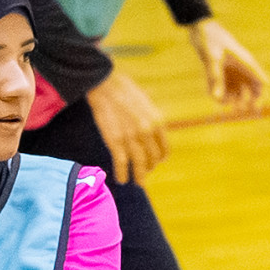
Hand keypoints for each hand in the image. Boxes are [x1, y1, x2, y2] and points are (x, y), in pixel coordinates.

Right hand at [84, 68, 167, 183]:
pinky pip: (122, 163)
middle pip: (152, 159)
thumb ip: (151, 120)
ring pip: (139, 165)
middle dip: (149, 168)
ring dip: (139, 177)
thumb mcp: (147, 104)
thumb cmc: (125, 91)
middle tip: (144, 173)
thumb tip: (152, 132)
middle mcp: (147, 133)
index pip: (163, 149)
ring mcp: (131, 138)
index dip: (159, 158)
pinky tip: (121, 179)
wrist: (106, 86)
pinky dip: (122, 174)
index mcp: (158, 123)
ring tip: (138, 183)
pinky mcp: (116, 141)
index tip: (155, 162)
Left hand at [188, 18, 267, 113]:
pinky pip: (224, 87)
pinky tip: (216, 98)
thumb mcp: (211, 57)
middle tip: (239, 111)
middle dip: (247, 102)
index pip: (259, 82)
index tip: (256, 109)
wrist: (200, 28)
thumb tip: (218, 98)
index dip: (260, 97)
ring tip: (227, 109)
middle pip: (251, 89)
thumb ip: (214, 77)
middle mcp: (240, 68)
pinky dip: (221, 94)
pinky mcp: (221, 72)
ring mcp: (231, 70)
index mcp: (245, 62)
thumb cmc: (210, 39)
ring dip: (234, 100)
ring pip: (238, 90)